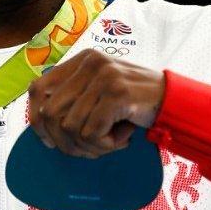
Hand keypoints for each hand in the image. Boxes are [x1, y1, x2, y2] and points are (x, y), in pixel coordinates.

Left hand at [25, 50, 165, 158]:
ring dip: (90, 146)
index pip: (38, 88)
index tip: (48, 139)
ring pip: (71, 128)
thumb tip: (41, 123)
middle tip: (89, 149)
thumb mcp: (101, 93)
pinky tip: (122, 138)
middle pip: (51, 114)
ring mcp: (104, 77)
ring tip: (111, 142)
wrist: (174, 102)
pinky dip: (105, 145)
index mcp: (83, 60)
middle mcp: (91, 63)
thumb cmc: (135, 103)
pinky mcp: (117, 94)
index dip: (36, 119)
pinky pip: (91, 133)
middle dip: (66, 142)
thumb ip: (75, 99)